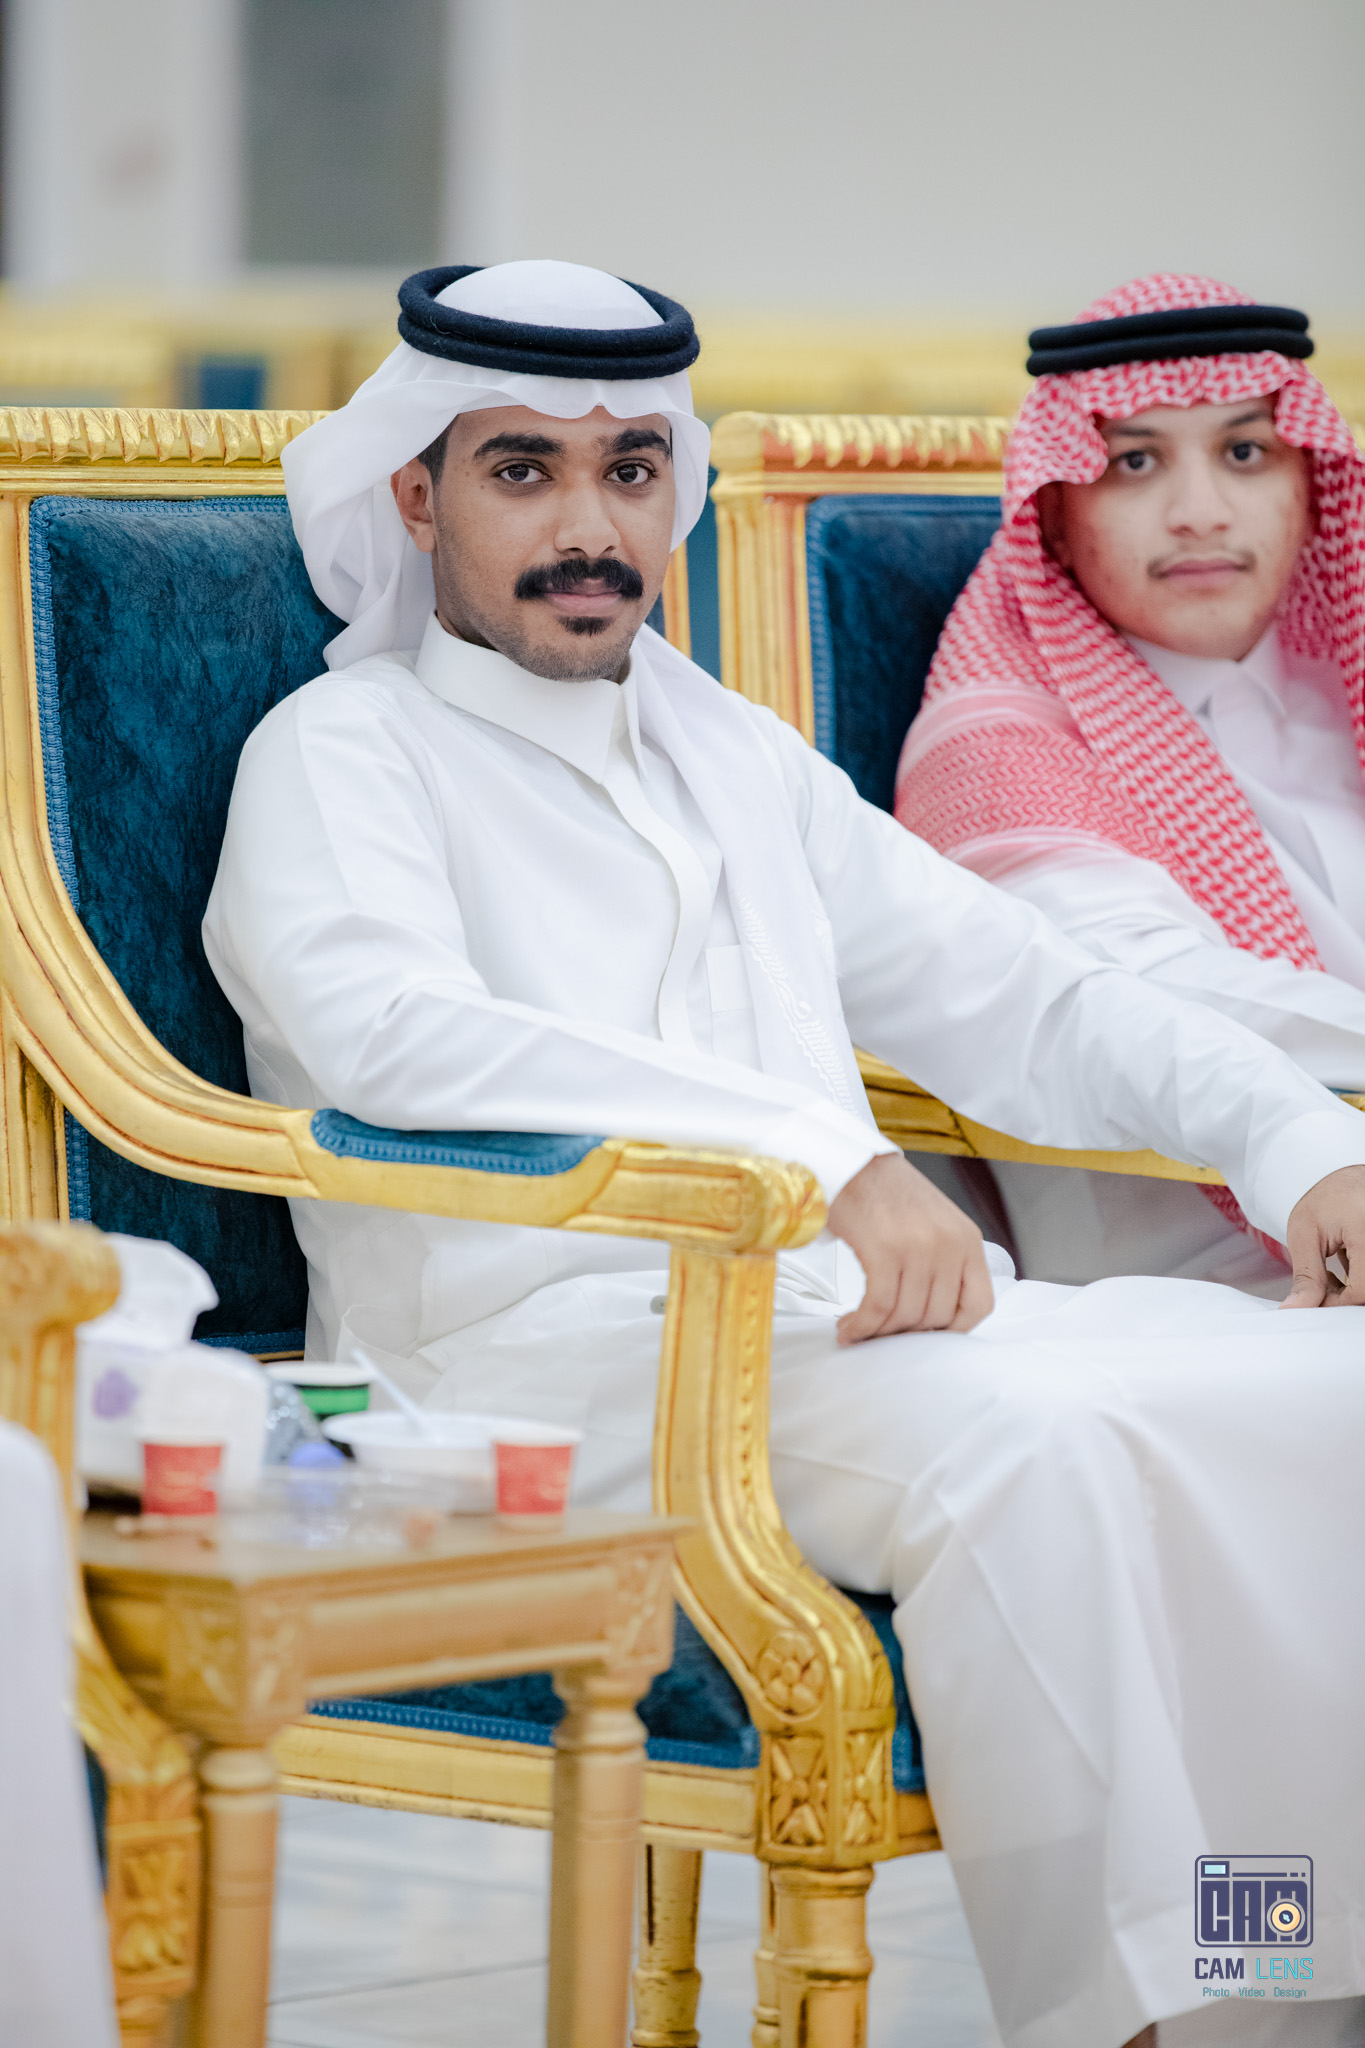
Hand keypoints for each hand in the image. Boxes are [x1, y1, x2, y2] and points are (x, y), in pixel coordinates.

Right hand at [826, 1152, 993, 1344]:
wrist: (854, 1164)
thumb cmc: (889, 1195)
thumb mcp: (936, 1227)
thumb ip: (945, 1266)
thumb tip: (931, 1318)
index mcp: (968, 1240)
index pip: (979, 1305)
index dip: (953, 1330)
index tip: (927, 1335)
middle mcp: (950, 1244)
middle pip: (936, 1316)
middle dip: (905, 1332)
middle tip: (881, 1332)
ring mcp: (919, 1247)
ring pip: (905, 1315)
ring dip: (877, 1331)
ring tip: (857, 1329)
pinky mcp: (884, 1250)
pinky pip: (878, 1305)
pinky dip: (862, 1324)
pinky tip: (849, 1326)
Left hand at [1281, 1164, 1364, 1306]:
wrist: (1340, 1174)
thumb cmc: (1323, 1199)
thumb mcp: (1306, 1236)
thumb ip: (1307, 1276)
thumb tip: (1296, 1310)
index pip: (1362, 1289)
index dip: (1338, 1302)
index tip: (1317, 1299)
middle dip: (1347, 1295)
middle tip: (1323, 1285)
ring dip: (1355, 1286)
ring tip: (1332, 1272)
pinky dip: (1360, 1274)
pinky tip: (1345, 1263)